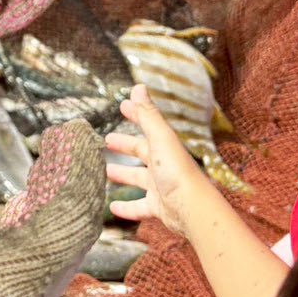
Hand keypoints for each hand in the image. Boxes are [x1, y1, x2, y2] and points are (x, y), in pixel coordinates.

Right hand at [0, 88, 104, 296]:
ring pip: (37, 260)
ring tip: (21, 181)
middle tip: (54, 144)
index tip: (73, 127)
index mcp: (21, 280)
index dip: (80, 165)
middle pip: (63, 237)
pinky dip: (8, 243)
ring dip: (34, 215)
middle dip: (61, 186)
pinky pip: (12, 280)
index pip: (76, 212)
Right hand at [104, 84, 211, 237]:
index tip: (122, 107)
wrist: (193, 209)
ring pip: (137, 178)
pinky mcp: (158, 207)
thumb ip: (147, 115)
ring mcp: (160, 187)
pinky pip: (138, 207)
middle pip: (140, 152)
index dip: (135, 115)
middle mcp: (162, 165)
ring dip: (122, 175)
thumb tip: (138, 87)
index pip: (147, 126)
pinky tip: (111, 207)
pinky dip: (125, 207)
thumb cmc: (177, 171)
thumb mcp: (160, 139)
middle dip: (125, 145)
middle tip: (106, 141)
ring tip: (104, 172)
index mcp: (164, 146)